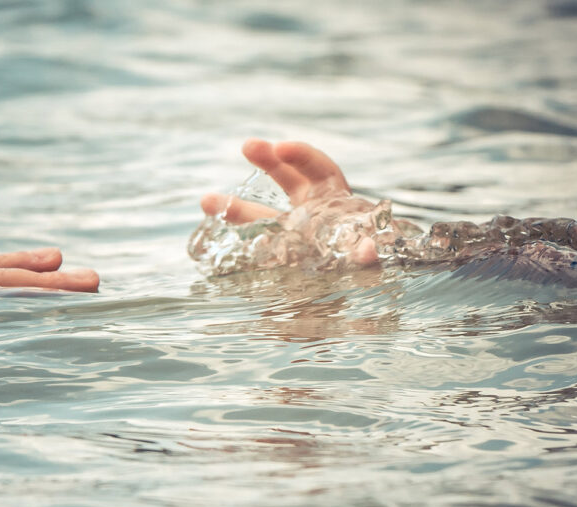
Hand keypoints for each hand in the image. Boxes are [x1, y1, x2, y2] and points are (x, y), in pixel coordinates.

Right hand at [199, 139, 420, 267]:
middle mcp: (310, 212)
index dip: (301, 155)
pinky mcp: (278, 259)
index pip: (319, 169)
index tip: (280, 148)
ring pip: (261, 215)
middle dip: (267, 160)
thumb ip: (370, 254)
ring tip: (205, 201)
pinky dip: (234, 247)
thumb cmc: (367, 267)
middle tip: (247, 145)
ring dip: (234, 206)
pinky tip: (213, 240)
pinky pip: (255, 249)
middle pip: (286, 179)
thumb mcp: (370, 259)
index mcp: (334, 202)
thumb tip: (368, 251)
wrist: (354, 289)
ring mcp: (291, 235)